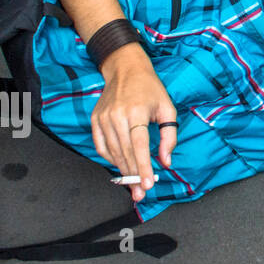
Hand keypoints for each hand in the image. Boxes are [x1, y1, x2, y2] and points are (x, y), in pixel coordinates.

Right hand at [91, 44, 176, 203]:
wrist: (125, 69)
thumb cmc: (150, 89)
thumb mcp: (167, 108)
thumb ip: (168, 136)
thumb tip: (166, 161)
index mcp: (136, 112)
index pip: (139, 146)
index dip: (143, 167)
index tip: (148, 185)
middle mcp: (117, 116)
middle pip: (124, 153)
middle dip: (133, 176)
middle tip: (141, 193)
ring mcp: (103, 119)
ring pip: (113, 153)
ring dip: (123, 171)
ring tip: (133, 185)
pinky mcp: (95, 120)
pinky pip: (101, 147)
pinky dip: (111, 159)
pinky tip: (121, 166)